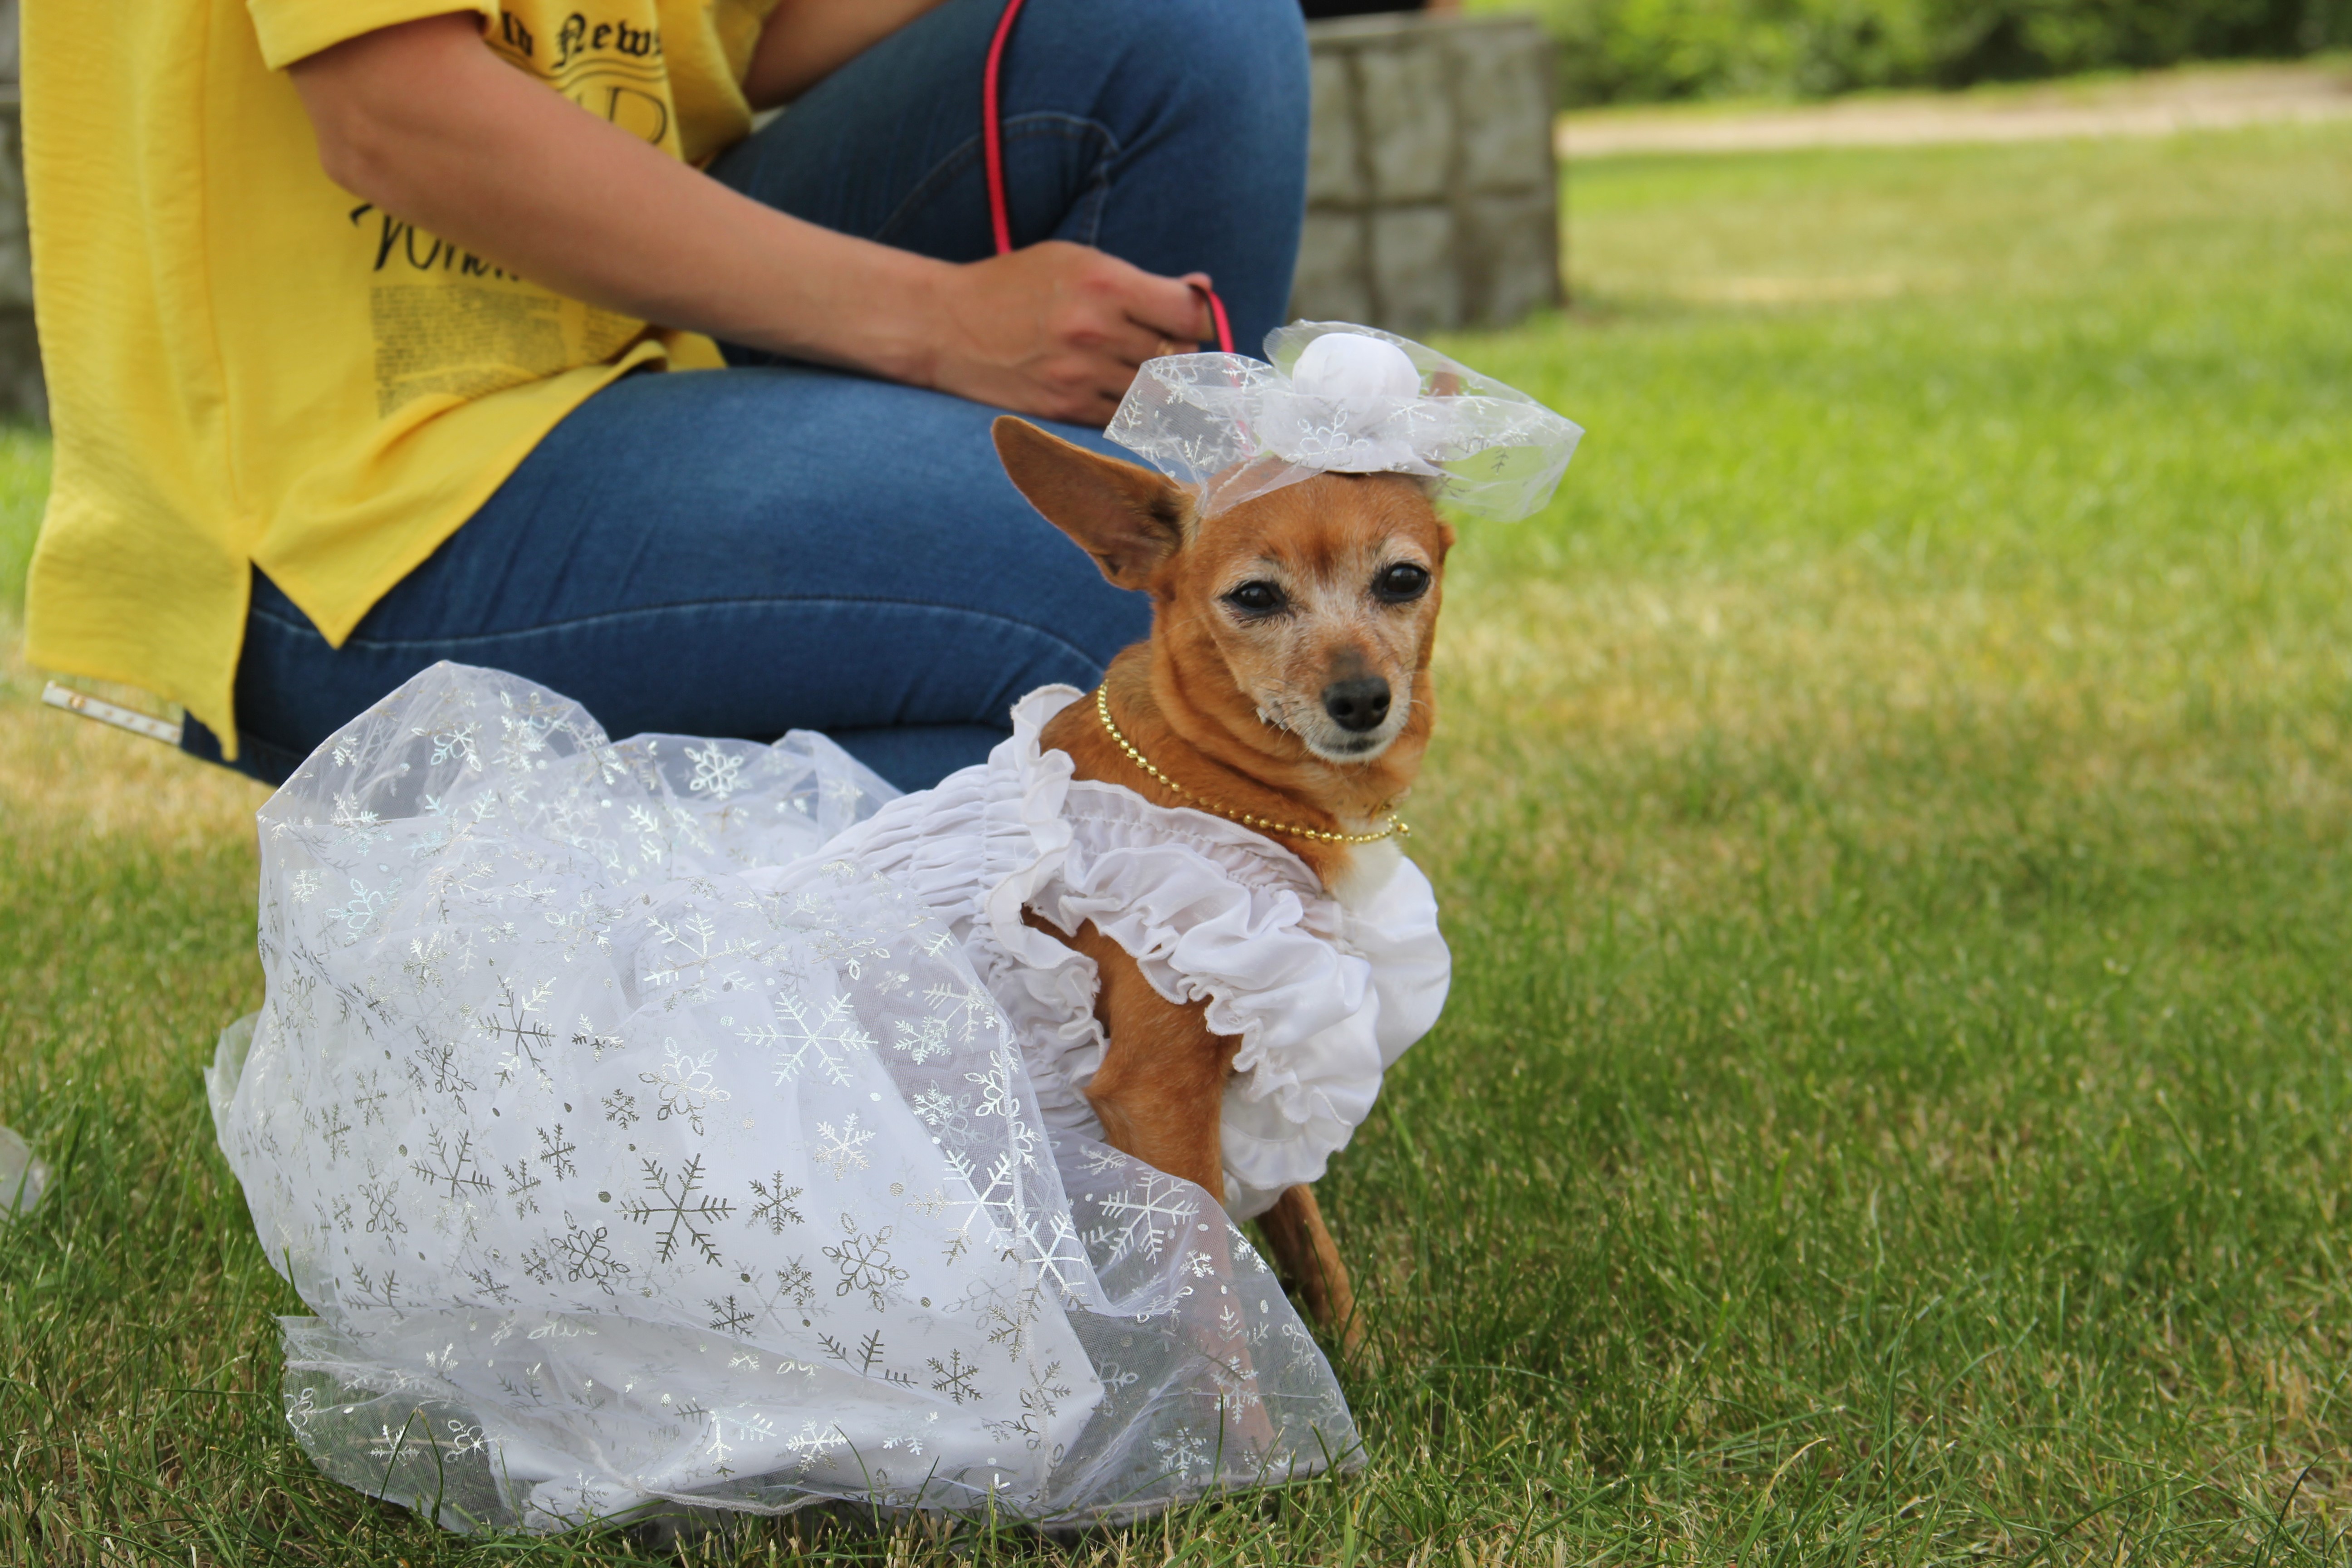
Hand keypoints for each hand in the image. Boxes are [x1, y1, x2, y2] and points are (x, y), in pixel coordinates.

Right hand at [922, 242, 1216, 424]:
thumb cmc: (1014, 286)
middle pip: (1178, 356)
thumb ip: (1139, 280)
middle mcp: (1096, 330)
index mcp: (1104, 282)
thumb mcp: (1075, 261)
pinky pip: (1125, 418)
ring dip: (1158, 385)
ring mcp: (1080, 375)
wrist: (945, 326)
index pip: (1189, 314)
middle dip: (1179, 354)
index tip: (1190, 323)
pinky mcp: (1065, 410)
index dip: (1200, 321)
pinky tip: (1115, 390)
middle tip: (1162, 347)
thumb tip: (1202, 290)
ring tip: (1136, 368)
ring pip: (1157, 393)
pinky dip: (1132, 409)